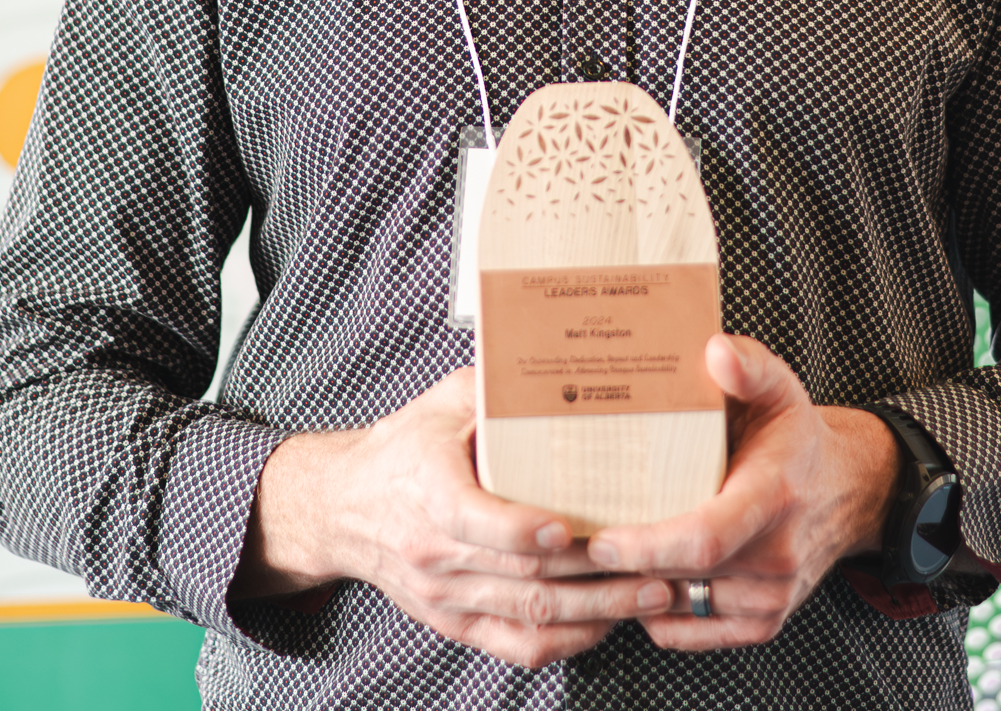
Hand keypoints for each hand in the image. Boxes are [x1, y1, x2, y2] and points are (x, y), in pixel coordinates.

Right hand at [237, 367, 671, 668]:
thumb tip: (561, 354)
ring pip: (527, 616)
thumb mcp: (442, 402)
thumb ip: (496, 386)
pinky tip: (609, 622)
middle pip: (520, 577)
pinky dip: (567, 642)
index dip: (520, 530)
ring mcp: (444, 595)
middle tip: (656, 563)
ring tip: (653, 595)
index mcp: (428, 490)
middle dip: (596, 576)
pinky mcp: (455, 623)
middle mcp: (434, 551)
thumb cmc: (406, 446)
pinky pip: (515, 646)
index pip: (472, 520)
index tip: (567, 529)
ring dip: (597, 611)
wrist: (344, 508)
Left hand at [585, 334, 899, 650]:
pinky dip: (653, 612)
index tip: (598, 539)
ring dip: (632, 590)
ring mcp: (772, 598)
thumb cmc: (795, 438)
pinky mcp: (763, 624)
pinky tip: (636, 577)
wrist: (847, 492)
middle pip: (680, 576)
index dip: (645, 547)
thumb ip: (748, 365)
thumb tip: (714, 349)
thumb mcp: (779, 389)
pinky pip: (687, 632)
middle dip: (621, 567)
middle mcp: (777, 556)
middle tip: (570, 544)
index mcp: (774, 497)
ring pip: (678, 606)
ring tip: (596, 557)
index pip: (703, 540)